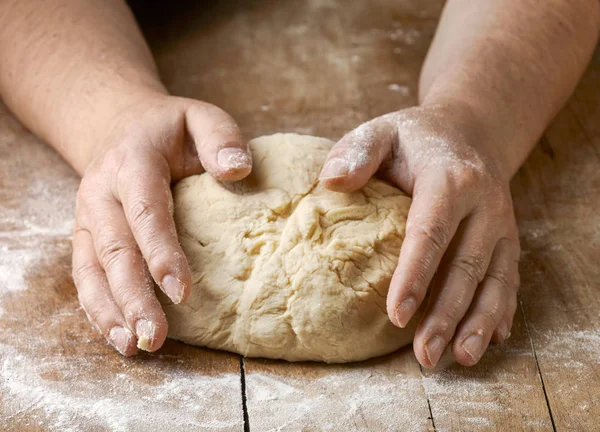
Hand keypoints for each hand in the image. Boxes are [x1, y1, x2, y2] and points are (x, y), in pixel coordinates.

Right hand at [72, 94, 251, 355]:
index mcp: (131, 163)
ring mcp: (88, 216)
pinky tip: (117, 335)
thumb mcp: (199, 117)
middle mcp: (101, 192)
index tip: (181, 291)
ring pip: (91, 268)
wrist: (120, 126)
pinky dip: (97, 307)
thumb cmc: (169, 129)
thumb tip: (238, 170)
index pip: (145, 210)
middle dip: (133, 296)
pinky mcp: (86, 235)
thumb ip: (221, 137)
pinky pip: (85, 274)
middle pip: (114, 249)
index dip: (160, 252)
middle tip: (155, 336)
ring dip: (110, 310)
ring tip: (133, 346)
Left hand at [320, 104, 519, 367]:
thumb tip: (331, 181)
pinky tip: (491, 339)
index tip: (396, 315)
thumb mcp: (382, 131)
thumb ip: (357, 152)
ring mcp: (501, 224)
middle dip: (445, 314)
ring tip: (460, 358)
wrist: (469, 132)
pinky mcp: (506, 239)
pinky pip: (507, 277)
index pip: (430, 232)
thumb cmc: (415, 138)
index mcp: (450, 178)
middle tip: (424, 355)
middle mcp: (484, 204)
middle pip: (465, 266)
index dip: (414, 275)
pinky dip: (500, 310)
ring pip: (493, 279)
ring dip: (477, 322)